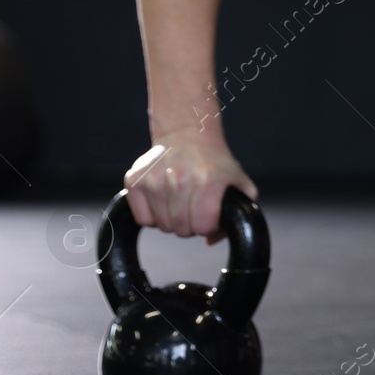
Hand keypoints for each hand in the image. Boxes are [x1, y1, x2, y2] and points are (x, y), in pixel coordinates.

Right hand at [122, 127, 258, 242]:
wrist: (188, 134)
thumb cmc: (214, 163)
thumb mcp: (239, 183)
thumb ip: (238, 215)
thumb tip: (210, 239)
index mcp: (208, 181)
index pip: (203, 227)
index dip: (208, 225)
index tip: (210, 213)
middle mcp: (179, 179)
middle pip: (181, 229)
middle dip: (190, 225)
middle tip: (194, 207)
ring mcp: (154, 179)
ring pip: (162, 226)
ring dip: (172, 220)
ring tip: (180, 200)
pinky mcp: (134, 180)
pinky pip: (142, 219)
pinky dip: (152, 215)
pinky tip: (164, 200)